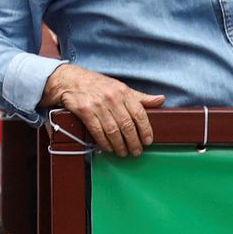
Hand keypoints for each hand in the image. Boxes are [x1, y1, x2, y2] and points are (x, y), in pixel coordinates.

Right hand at [40, 64, 164, 156]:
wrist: (71, 80)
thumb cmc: (99, 85)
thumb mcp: (121, 88)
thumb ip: (140, 97)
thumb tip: (161, 99)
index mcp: (123, 91)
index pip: (139, 113)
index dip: (145, 129)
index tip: (148, 141)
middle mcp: (112, 97)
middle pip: (127, 125)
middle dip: (133, 142)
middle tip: (136, 152)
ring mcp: (97, 104)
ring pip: (112, 130)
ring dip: (119, 145)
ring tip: (123, 153)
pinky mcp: (84, 111)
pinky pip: (97, 131)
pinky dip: (104, 142)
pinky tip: (108, 148)